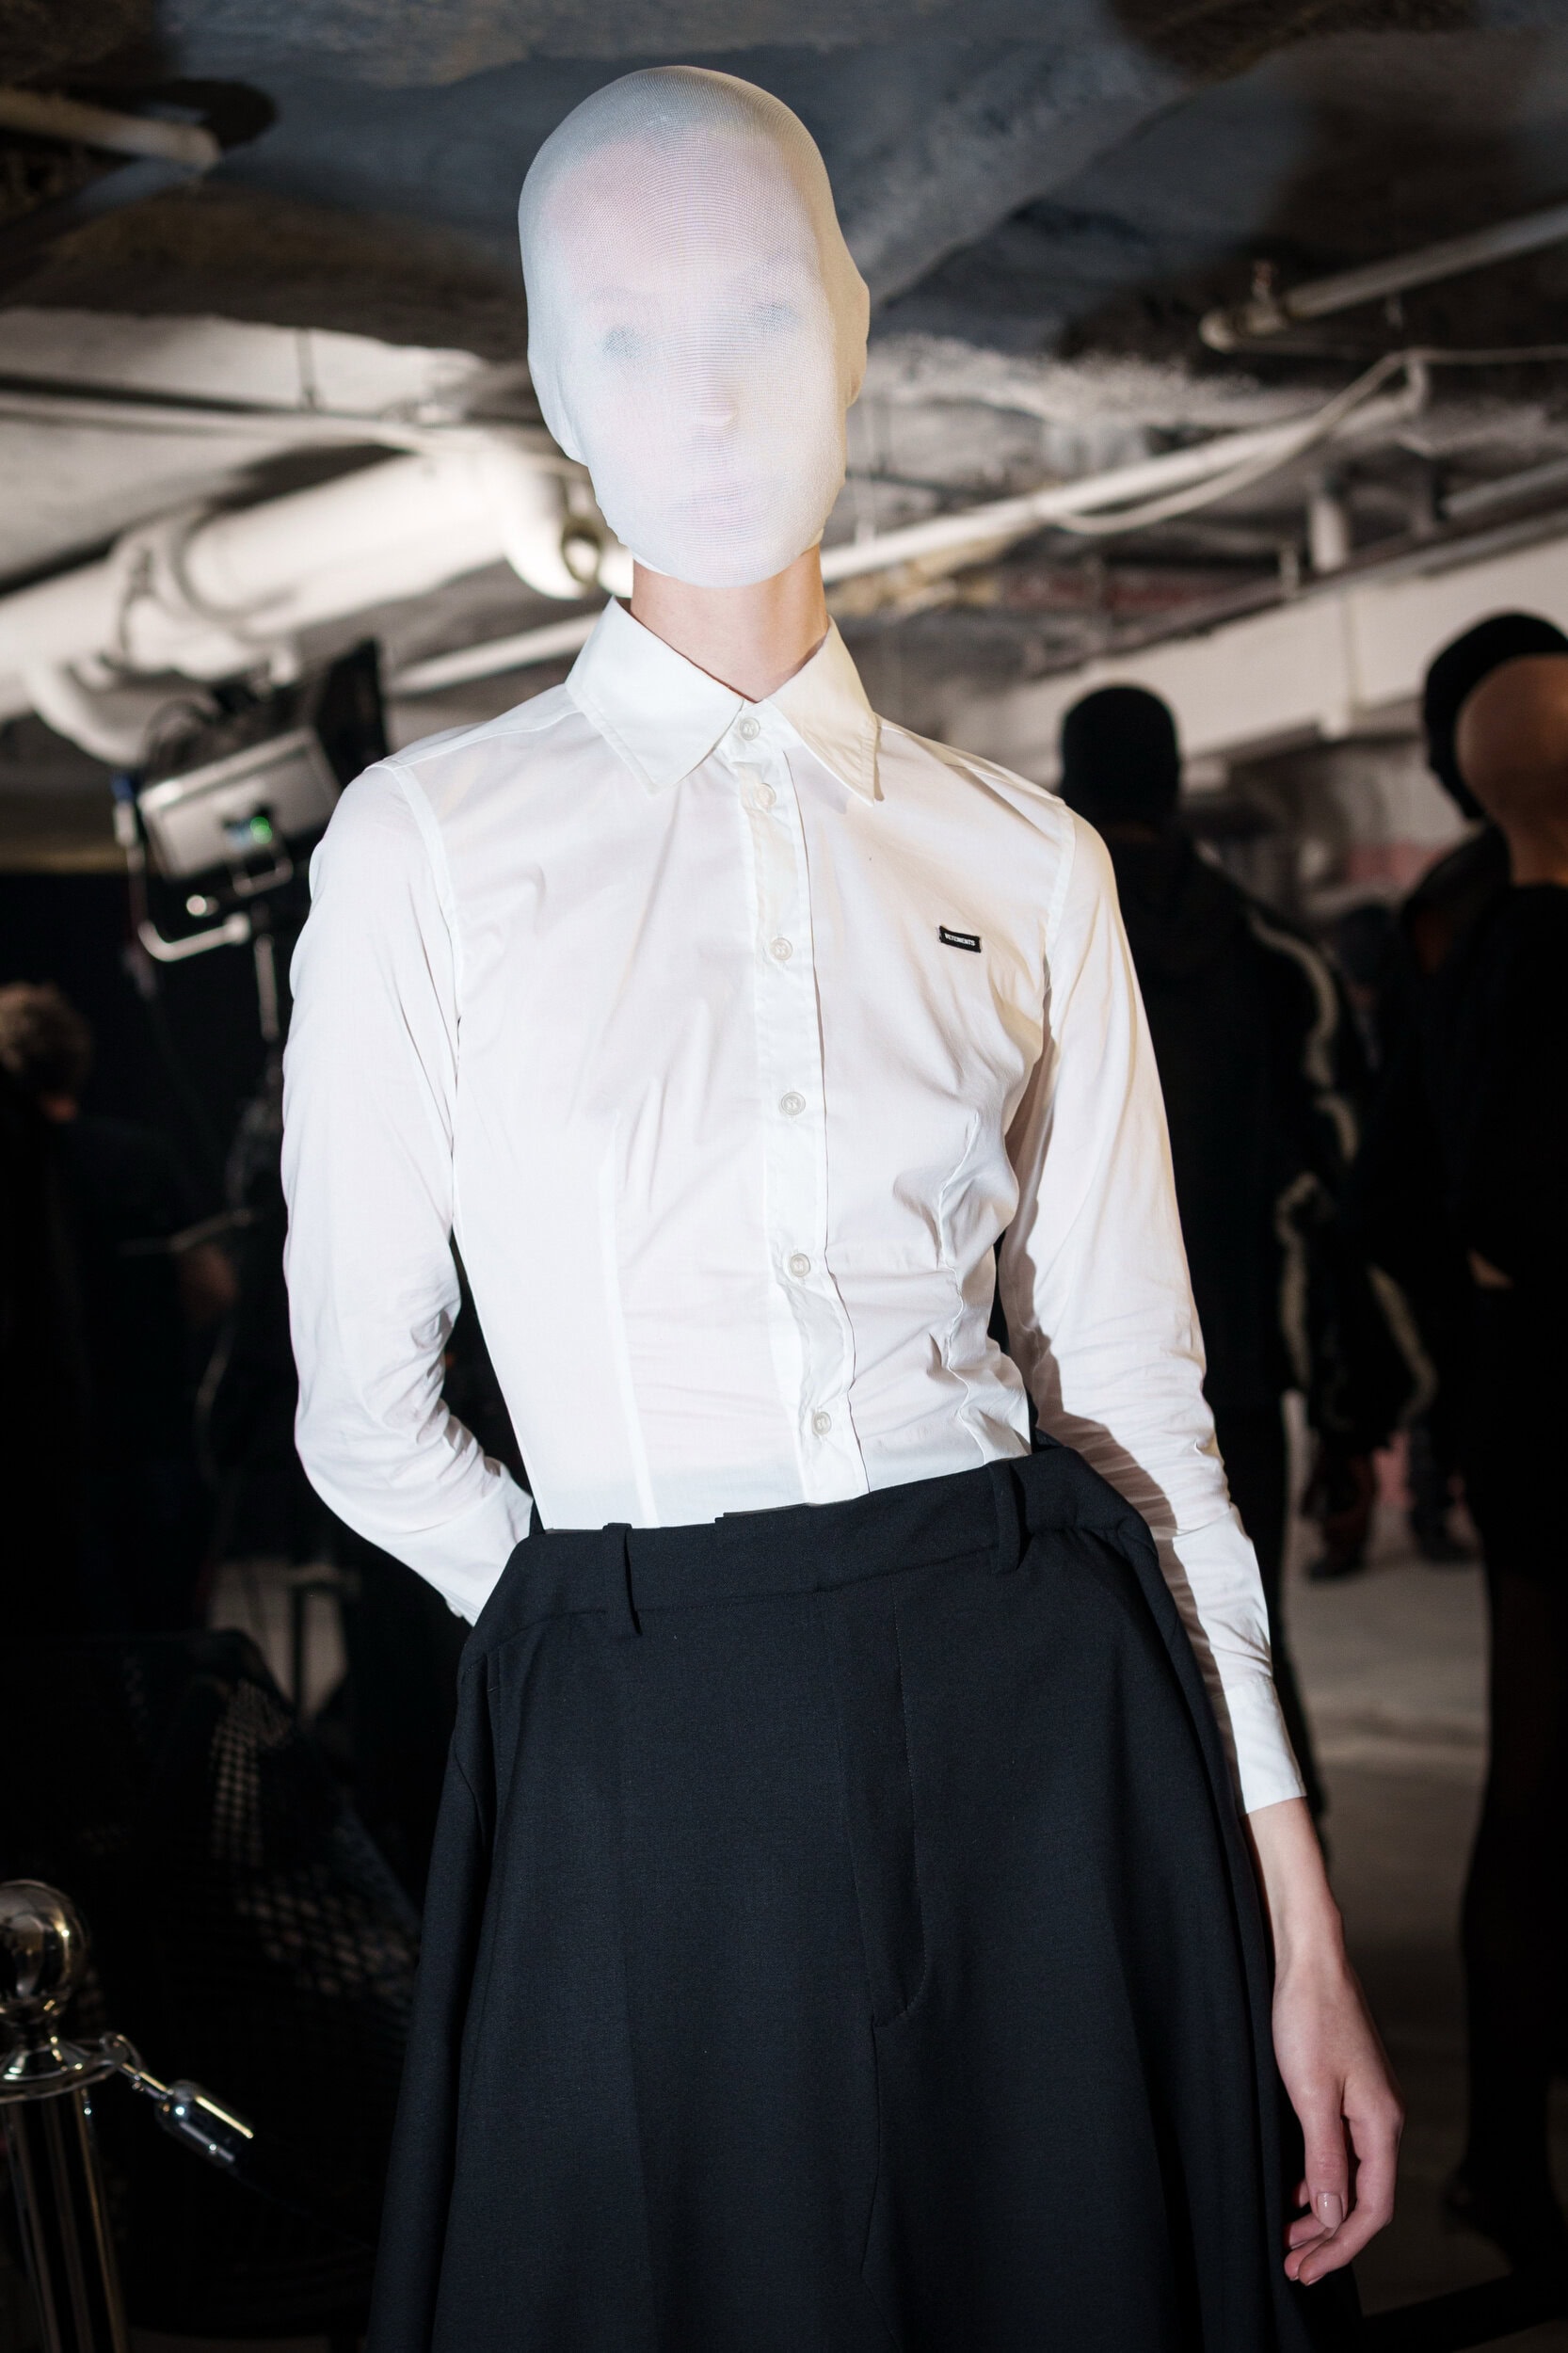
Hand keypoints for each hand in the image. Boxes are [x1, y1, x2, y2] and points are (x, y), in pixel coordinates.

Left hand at [1248, 1798, 1402, 2283]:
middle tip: (1291, 2266)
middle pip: (1364, 2199)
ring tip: (1288, 2237)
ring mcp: (1366, 2102)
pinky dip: (1318, 2178)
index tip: (1304, 2270)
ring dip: (1321, 2211)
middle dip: (1329, 2238)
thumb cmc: (1308, 2014)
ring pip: (1351, 2176)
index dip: (1338, 2247)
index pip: (1371, 2209)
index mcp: (1381, 2124)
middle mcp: (1382, 2118)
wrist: (1307, 1955)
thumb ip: (1324, 2159)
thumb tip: (1332, 2218)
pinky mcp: (1346, 2088)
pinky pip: (1340, 2151)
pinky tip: (1295, 2188)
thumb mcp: (1309, 2093)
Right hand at [1304, 1443, 1375, 1576]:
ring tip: (1324, 1538)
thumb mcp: (1318, 1478)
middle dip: (1344, 1549)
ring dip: (1342, 1536)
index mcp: (1357, 1500)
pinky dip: (1344, 1522)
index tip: (1331, 1560)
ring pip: (1360, 1527)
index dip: (1343, 1546)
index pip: (1353, 1530)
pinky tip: (1328, 1524)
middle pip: (1359, 1535)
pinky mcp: (1370, 1491)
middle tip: (1330, 1562)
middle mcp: (1366, 1502)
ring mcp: (1370, 1497)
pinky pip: (1359, 1514)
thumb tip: (1302, 1516)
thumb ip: (1311, 1495)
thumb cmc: (1333, 1454)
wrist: (1343, 1437)